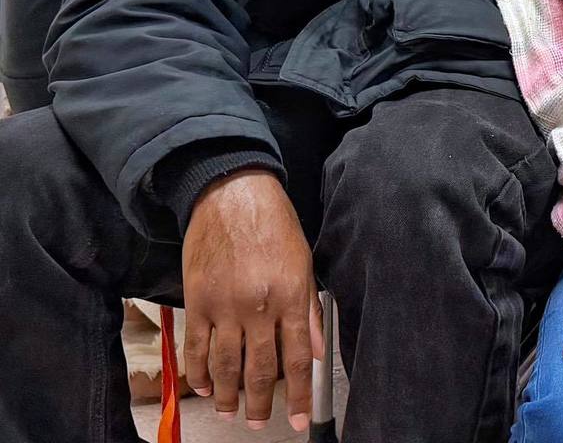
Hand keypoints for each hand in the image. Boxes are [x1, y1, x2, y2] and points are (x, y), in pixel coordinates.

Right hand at [182, 170, 324, 432]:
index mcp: (290, 294)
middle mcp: (258, 305)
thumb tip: (316, 350)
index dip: (298, 395)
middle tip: (261, 422)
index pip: (297, 358)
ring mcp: (224, 305)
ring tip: (231, 412)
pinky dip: (199, 372)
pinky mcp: (196, 301)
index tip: (299, 420)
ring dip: (228, 396)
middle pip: (260, 369)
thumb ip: (310, 308)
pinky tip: (204, 386)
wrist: (232, 193)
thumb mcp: (304, 260)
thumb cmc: (274, 222)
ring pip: (226, 366)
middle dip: (262, 403)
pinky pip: (196, 348)